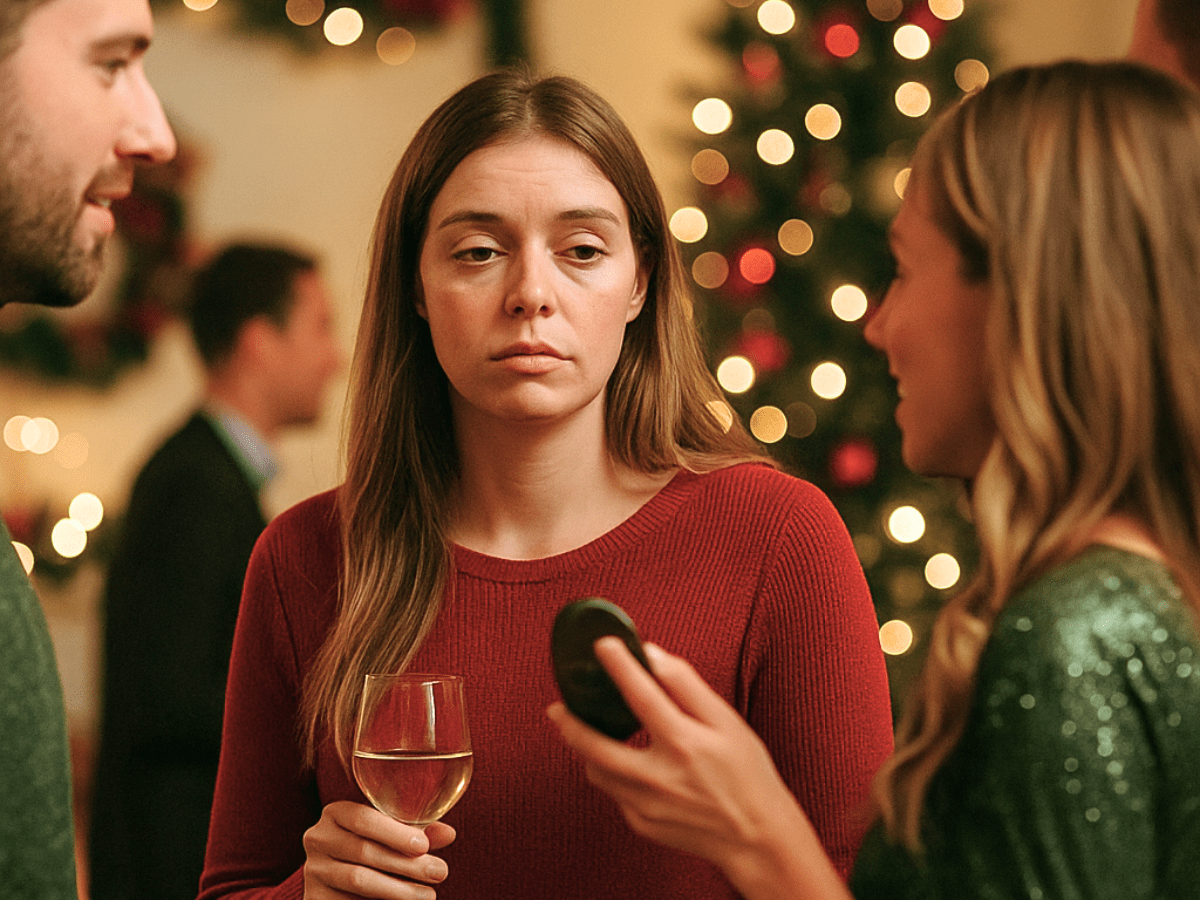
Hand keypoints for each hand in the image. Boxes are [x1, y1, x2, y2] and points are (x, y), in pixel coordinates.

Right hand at [303, 801, 455, 898]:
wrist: (340, 886)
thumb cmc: (373, 852)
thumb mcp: (394, 838)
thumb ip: (417, 834)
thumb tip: (448, 834)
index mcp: (336, 813)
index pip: (363, 818)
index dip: (394, 832)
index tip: (423, 846)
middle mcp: (318, 837)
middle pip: (365, 850)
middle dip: (407, 864)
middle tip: (440, 872)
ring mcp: (313, 869)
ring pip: (358, 878)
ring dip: (398, 889)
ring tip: (428, 896)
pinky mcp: (313, 897)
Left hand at [547, 639, 850, 899]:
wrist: (758, 838)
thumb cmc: (748, 775)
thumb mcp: (728, 723)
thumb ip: (688, 686)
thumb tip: (654, 656)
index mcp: (684, 744)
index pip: (640, 695)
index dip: (619, 665)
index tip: (603, 646)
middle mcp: (659, 777)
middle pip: (594, 745)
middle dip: (569, 723)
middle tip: (556, 708)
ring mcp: (646, 805)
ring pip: (597, 772)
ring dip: (588, 750)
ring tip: (588, 732)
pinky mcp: (641, 824)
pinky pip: (616, 793)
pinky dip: (615, 775)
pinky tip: (628, 765)